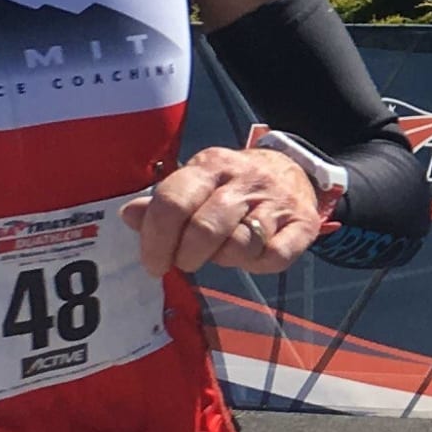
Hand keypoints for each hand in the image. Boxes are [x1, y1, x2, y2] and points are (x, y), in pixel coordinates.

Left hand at [123, 145, 319, 277]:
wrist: (293, 170)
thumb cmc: (232, 186)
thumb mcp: (197, 184)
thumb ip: (163, 203)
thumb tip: (129, 216)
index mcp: (211, 166)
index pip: (173, 202)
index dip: (156, 240)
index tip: (153, 264)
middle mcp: (245, 180)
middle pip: (204, 229)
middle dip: (188, 257)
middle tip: (186, 261)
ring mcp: (276, 202)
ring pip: (240, 246)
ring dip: (225, 259)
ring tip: (224, 250)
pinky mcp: (302, 224)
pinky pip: (274, 257)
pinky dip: (259, 264)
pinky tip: (254, 254)